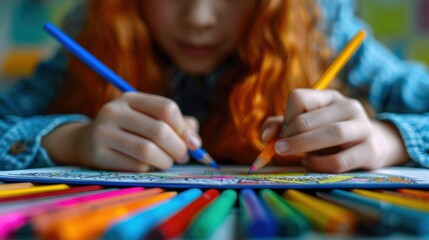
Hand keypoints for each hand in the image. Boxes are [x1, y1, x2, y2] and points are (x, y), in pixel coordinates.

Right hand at [43, 92, 200, 170]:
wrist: (87, 142)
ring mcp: (103, 133)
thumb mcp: (149, 119)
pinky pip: (135, 166)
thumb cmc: (129, 130)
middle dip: (178, 148)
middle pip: (159, 131)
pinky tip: (147, 166)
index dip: (183, 128)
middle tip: (183, 157)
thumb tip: (195, 142)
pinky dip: (148, 169)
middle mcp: (114, 111)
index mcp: (130, 98)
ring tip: (167, 162)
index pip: (166, 108)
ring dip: (165, 161)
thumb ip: (177, 125)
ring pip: (147, 151)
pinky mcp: (98, 155)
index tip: (192, 143)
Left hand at [261, 89, 408, 172]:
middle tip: (278, 148)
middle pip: (310, 118)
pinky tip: (309, 165)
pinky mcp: (369, 151)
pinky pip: (340, 160)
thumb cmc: (328, 134)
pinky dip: (319, 165)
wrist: (371, 146)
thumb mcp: (304, 126)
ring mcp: (362, 127)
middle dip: (289, 135)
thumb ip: (279, 127)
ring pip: (331, 134)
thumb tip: (266, 137)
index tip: (283, 132)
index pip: (299, 98)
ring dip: (302, 146)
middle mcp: (348, 107)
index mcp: (328, 97)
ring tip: (287, 154)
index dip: (285, 116)